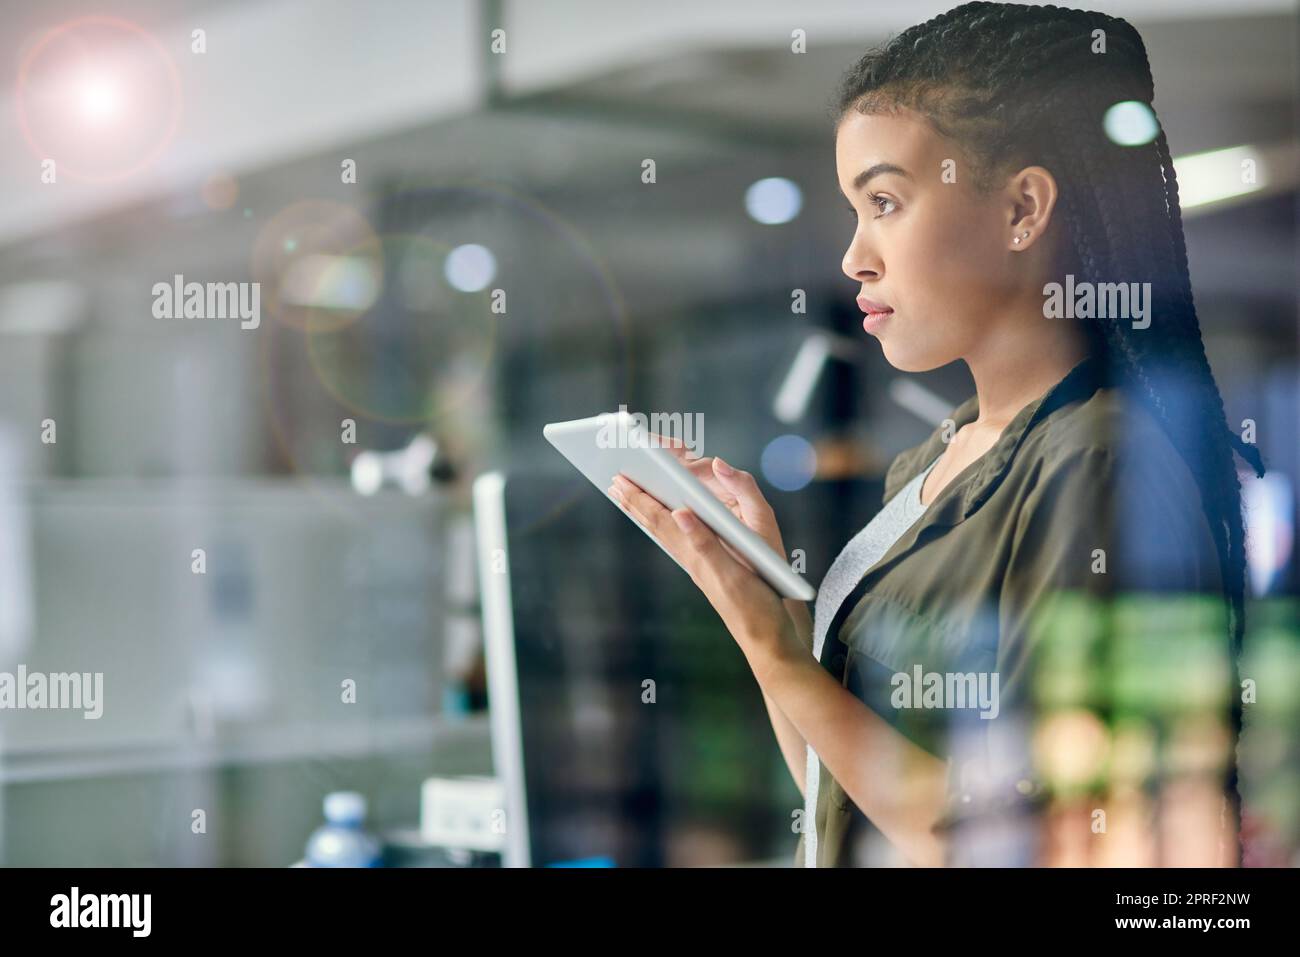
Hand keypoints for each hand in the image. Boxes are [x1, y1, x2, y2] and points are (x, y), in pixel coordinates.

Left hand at [606, 453, 796, 657]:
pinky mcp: (712, 571)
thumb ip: (705, 543)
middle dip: (635, 503)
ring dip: (647, 514)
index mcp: (695, 554)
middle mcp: (692, 559)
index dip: (639, 499)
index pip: (659, 520)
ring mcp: (700, 566)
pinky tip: (669, 526)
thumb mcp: (732, 574)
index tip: (619, 480)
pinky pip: (681, 542)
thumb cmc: (754, 609)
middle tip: (614, 483)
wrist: (767, 638)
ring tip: (632, 500)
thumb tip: (680, 513)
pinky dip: (669, 527)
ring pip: (666, 533)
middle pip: (656, 525)